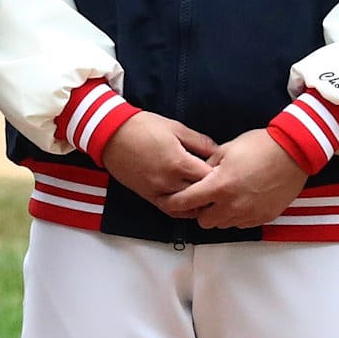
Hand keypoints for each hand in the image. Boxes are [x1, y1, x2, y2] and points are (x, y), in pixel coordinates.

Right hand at [100, 111, 218, 210]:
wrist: (112, 134)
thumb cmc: (143, 127)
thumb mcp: (176, 128)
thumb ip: (200, 142)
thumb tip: (217, 151)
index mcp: (179, 162)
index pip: (209, 178)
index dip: (221, 176)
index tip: (226, 172)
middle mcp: (169, 181)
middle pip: (200, 195)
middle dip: (212, 191)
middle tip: (221, 185)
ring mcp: (157, 190)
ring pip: (186, 206)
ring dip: (198, 203)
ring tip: (208, 196)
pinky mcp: (148, 195)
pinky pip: (169, 209)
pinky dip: (182, 209)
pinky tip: (190, 204)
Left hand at [163, 130, 308, 229]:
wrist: (293, 152)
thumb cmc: (261, 146)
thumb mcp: (227, 149)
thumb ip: (208, 165)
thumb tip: (198, 174)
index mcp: (219, 186)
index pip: (186, 203)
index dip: (174, 202)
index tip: (171, 200)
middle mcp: (232, 205)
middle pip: (204, 221)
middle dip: (201, 210)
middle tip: (207, 196)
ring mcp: (249, 214)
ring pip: (223, 224)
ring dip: (220, 214)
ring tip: (228, 196)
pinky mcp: (263, 217)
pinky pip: (242, 223)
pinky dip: (238, 215)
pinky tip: (244, 199)